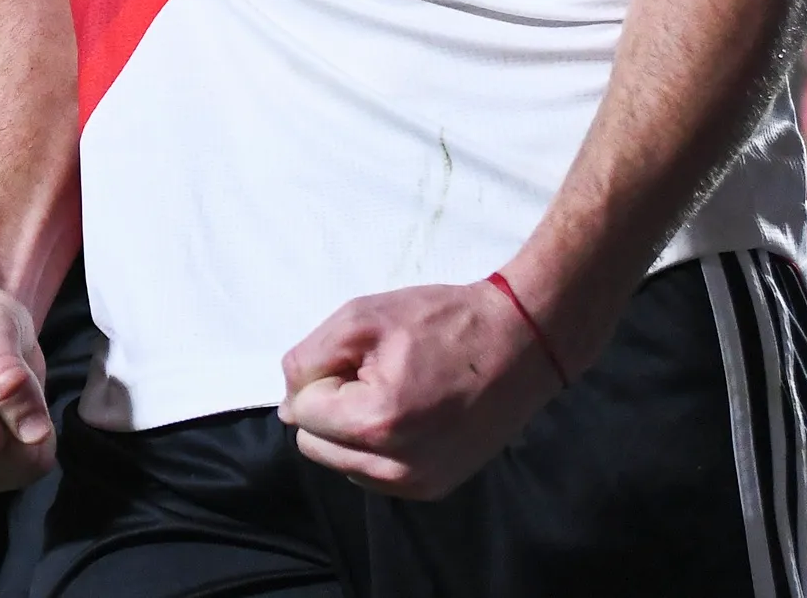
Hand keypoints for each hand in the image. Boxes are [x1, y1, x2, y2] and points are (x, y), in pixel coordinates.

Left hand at [279, 280, 565, 499]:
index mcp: (377, 421)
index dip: (322, 375)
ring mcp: (417, 484)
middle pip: (314, 444)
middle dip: (331, 406)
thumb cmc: (442, 321)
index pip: (301, 410)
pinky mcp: (433, 489)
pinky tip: (407, 414)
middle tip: (375, 372)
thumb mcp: (362, 317)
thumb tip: (286, 406)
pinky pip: (371, 473)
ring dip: (350, 428)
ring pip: (339, 462)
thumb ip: (309, 360)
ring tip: (395, 392)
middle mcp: (396, 467)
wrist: (520, 343)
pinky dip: (375, 445)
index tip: (362, 356)